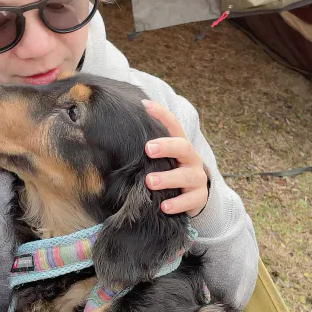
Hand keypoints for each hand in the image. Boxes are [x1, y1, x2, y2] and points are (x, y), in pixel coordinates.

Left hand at [142, 100, 208, 216]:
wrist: (193, 197)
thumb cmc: (171, 173)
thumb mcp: (162, 160)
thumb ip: (147, 151)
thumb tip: (113, 141)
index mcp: (180, 146)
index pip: (173, 125)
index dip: (161, 114)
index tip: (144, 106)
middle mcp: (191, 159)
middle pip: (183, 147)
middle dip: (167, 146)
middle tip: (148, 149)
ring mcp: (197, 178)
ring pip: (186, 176)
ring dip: (168, 178)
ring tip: (150, 181)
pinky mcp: (199, 198)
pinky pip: (190, 200)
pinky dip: (177, 204)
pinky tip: (164, 206)